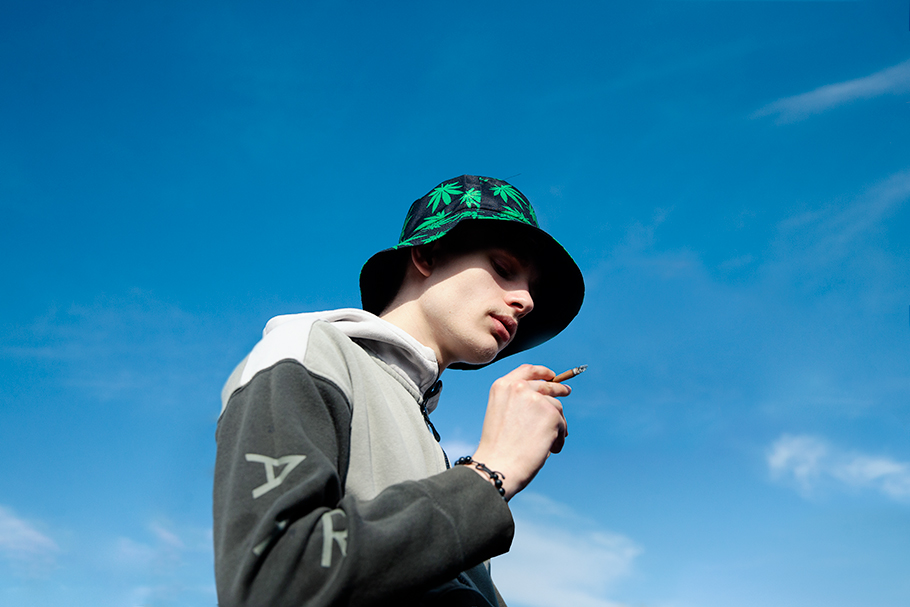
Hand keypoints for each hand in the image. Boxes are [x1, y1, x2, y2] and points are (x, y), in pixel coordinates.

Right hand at [470, 364, 569, 500]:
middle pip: (547, 385)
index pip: (526, 370)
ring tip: (549, 443)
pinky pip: (562, 425)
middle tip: (567, 391)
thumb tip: (545, 402)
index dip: (542, 372)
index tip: (551, 375)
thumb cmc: (498, 448)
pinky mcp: (551, 414)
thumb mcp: (501, 414)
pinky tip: (550, 449)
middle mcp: (519, 388)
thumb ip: (518, 402)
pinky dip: (559, 438)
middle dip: (559, 389)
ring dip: (556, 425)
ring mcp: (536, 400)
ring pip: (557, 407)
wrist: (498, 465)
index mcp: (502, 386)